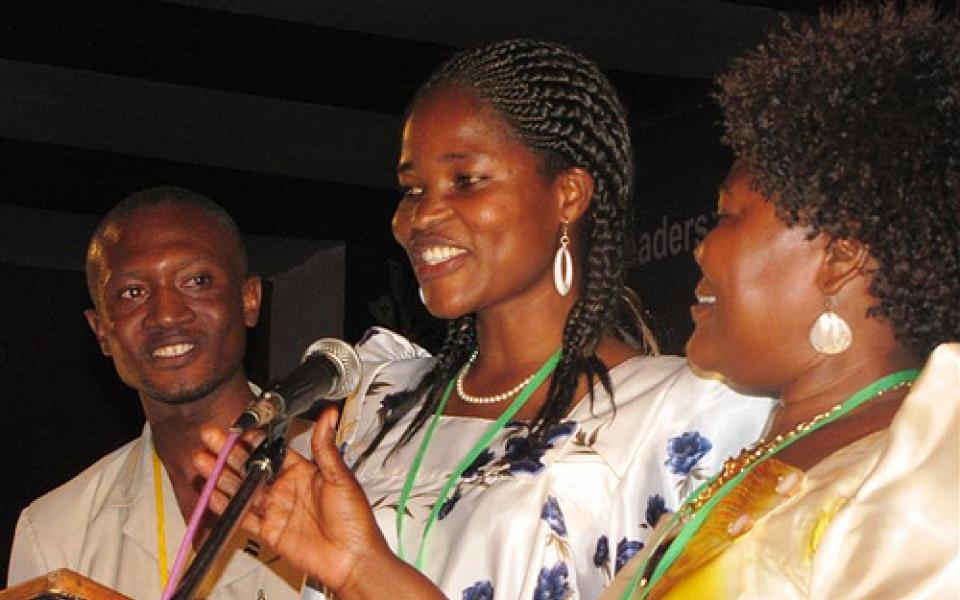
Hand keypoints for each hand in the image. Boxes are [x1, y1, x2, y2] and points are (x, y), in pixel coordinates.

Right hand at [195, 408, 444, 599]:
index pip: (272, 451)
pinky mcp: (270, 531)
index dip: (254, 440)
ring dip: (222, 475)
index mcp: (304, 472)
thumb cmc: (354, 519)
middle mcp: (287, 488)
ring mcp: (276, 509)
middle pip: (252, 467)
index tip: (238, 428)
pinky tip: (211, 493)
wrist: (352, 557)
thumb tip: (329, 416)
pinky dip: (226, 506)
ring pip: (243, 489)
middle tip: (211, 438)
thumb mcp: (340, 477)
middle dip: (230, 453)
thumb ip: (325, 447)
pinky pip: (244, 517)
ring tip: (203, 461)